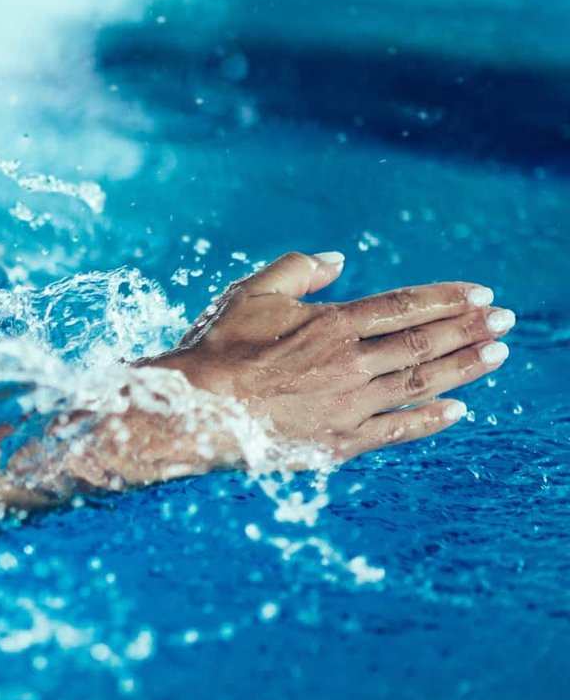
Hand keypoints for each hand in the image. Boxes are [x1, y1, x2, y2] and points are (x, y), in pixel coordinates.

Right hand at [146, 251, 512, 462]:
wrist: (195, 409)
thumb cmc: (217, 349)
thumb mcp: (250, 293)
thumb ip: (297, 270)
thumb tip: (338, 259)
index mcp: (332, 325)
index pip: (404, 306)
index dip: (446, 298)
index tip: (481, 294)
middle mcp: (350, 364)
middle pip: (423, 343)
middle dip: (469, 329)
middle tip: (505, 321)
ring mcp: (348, 406)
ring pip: (419, 383)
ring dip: (463, 368)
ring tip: (496, 356)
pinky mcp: (338, 441)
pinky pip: (396, 430)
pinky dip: (430, 419)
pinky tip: (457, 409)